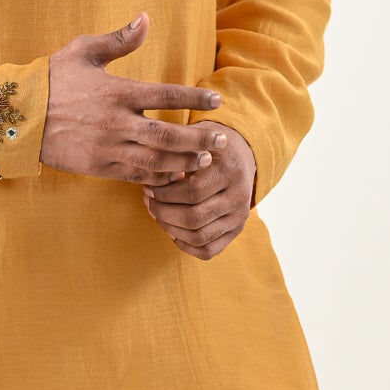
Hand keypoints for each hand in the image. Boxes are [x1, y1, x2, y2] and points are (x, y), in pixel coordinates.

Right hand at [41, 11, 225, 182]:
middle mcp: (116, 122)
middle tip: (222, 140)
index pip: (166, 94)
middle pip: (168, 135)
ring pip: (156, 161)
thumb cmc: (53, 79)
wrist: (17, 115)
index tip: (217, 100)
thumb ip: (118, 39)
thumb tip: (145, 18)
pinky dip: (159, 178)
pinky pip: (136, 176)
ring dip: (185, 162)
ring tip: (205, 161)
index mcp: (117, 91)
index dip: (195, 98)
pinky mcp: (98, 167)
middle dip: (199, 139)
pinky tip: (175, 175)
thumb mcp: (83, 51)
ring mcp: (107, 148)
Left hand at [141, 123, 256, 259]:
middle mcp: (239, 196)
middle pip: (195, 218)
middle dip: (164, 213)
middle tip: (149, 202)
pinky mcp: (237, 230)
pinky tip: (172, 229)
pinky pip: (208, 250)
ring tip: (157, 215)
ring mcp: (240, 217)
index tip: (148, 187)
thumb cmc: (208, 146)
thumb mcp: (194, 139)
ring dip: (170, 229)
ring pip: (199, 237)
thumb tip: (149, 168)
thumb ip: (174, 151)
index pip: (192, 192)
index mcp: (229, 170)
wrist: (240, 155)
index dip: (164, 193)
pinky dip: (185, 245)